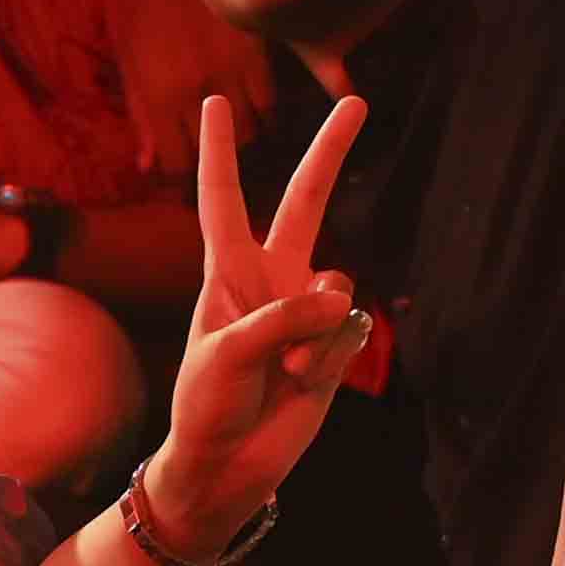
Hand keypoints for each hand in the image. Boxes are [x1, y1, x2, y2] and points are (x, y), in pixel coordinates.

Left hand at [148, 90, 368, 538]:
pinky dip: (330, 359)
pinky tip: (305, 383)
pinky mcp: (334, 347)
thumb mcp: (227, 352)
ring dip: (316, 331)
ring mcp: (306, 312)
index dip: (220, 152)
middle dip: (330, 154)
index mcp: (227, 272)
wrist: (227, 465)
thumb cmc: (207, 403)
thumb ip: (283, 317)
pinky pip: (350, 332)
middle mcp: (271, 280)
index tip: (215, 102)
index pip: (223, 199)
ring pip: (337, 288)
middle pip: (306, 202)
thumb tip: (339, 298)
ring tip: (285, 372)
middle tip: (357, 100)